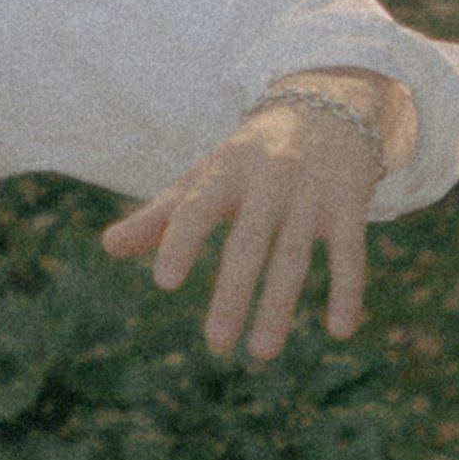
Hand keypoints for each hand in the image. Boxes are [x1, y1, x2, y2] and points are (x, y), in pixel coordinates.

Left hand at [104, 93, 388, 366]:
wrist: (330, 106)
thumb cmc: (251, 156)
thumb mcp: (207, 176)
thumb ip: (162, 215)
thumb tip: (108, 246)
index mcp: (226, 170)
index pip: (198, 207)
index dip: (181, 241)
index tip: (163, 282)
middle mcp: (269, 179)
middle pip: (248, 241)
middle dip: (232, 292)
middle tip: (215, 342)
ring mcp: (312, 192)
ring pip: (295, 255)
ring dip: (279, 306)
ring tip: (261, 353)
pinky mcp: (350, 204)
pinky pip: (350, 252)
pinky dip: (347, 291)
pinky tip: (340, 331)